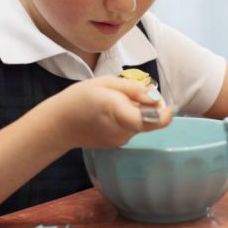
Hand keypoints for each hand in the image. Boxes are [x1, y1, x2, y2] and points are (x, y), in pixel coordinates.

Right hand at [40, 76, 174, 149]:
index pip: (151, 120)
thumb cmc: (79, 99)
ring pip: (141, 123)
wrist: (57, 125)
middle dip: (149, 105)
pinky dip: (128, 118)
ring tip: (115, 101)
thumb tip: (156, 96)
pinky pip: (132, 128)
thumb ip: (133, 89)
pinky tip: (111, 112)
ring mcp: (120, 140)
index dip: (165, 113)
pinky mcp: (118, 144)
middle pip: (149, 119)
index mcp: (118, 111)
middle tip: (134, 93)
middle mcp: (122, 130)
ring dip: (137, 111)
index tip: (170, 104)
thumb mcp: (105, 83)